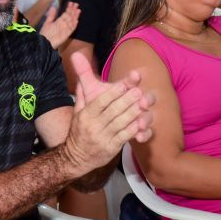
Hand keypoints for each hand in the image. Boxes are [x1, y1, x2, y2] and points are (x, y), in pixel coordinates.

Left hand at [39, 2, 80, 48]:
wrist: (44, 42)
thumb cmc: (45, 34)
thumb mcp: (47, 23)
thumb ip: (51, 15)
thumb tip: (54, 7)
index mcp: (59, 22)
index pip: (65, 14)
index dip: (68, 8)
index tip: (71, 3)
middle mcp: (63, 25)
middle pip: (69, 17)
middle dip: (73, 10)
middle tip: (76, 4)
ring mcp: (65, 30)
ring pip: (71, 22)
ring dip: (75, 16)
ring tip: (78, 10)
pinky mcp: (66, 35)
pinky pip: (71, 29)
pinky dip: (74, 25)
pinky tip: (76, 21)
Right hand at [62, 52, 154, 175]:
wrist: (76, 157)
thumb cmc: (80, 129)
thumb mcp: (78, 110)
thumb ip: (82, 90)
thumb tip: (77, 62)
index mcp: (86, 114)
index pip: (100, 101)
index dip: (113, 92)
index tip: (124, 83)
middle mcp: (94, 126)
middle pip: (113, 111)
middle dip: (126, 101)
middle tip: (139, 91)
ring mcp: (103, 138)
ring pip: (121, 124)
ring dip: (133, 114)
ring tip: (144, 104)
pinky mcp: (111, 148)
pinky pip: (124, 137)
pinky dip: (134, 130)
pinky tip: (142, 123)